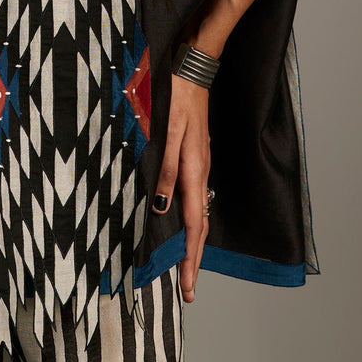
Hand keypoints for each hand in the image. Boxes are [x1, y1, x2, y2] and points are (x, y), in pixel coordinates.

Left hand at [152, 72, 211, 303]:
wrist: (193, 71)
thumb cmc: (178, 98)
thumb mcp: (167, 132)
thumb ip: (164, 169)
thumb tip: (161, 207)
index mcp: (194, 170)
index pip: (194, 226)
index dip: (189, 258)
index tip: (186, 288)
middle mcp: (200, 173)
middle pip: (200, 226)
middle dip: (193, 259)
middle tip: (186, 289)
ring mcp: (200, 166)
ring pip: (199, 213)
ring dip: (193, 242)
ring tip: (185, 266)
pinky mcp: (196, 158)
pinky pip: (195, 198)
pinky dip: (191, 220)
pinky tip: (183, 223)